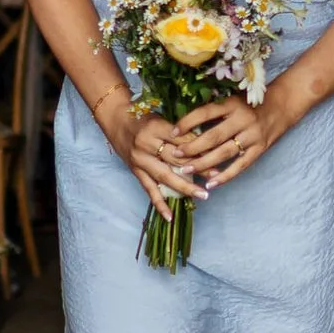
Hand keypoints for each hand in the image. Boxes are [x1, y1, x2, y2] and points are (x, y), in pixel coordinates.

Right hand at [93, 96, 205, 218]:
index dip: (200, 148)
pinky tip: (169, 216)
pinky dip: (159, 204)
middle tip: (216, 176)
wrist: (115, 119)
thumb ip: (180, 131)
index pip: (182, 140)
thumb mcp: (162, 117)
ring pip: (165, 176)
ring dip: (185, 187)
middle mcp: (146, 144)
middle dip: (198, 168)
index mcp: (156, 127)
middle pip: (176, 159)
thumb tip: (205, 144)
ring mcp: (140, 160)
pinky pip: (149, 189)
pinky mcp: (135, 171)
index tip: (218, 155)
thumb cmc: (142, 116)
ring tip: (202, 195)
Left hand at [171, 94, 289, 187]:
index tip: (172, 131)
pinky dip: (225, 176)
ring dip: (203, 163)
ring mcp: (252, 135)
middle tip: (175, 155)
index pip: (205, 112)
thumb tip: (186, 124)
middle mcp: (242, 119)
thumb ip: (214, 110)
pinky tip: (211, 184)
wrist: (282, 105)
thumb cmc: (251, 103)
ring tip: (186, 170)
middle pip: (213, 136)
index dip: (187, 122)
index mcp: (232, 104)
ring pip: (224, 153)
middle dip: (192, 147)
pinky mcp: (260, 149)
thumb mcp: (233, 99)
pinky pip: (240, 165)